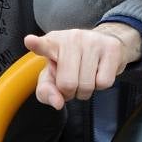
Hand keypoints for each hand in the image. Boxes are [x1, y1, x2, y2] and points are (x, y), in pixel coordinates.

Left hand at [25, 25, 140, 109]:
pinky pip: (104, 82)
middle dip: (70, 92)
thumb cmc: (73, 62)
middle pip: (67, 84)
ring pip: (87, 85)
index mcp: (53, 42)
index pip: (44, 45)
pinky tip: (98, 72)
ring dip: (85, 90)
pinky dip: (100, 84)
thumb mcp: (53, 75)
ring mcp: (93, 41)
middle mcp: (72, 38)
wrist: (105, 44)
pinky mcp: (111, 48)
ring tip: (85, 76)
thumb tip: (58, 103)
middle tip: (73, 81)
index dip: (37, 45)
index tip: (30, 41)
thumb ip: (46, 91)